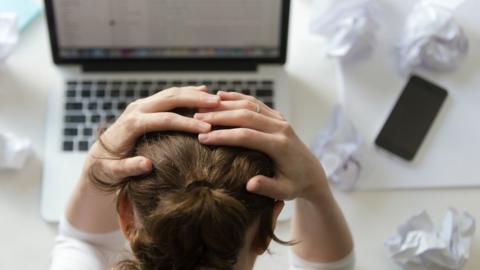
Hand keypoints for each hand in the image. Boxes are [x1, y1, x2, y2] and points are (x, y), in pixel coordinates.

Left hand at [85, 86, 219, 181]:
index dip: (186, 123)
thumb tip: (146, 165)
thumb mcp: (113, 172)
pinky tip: (203, 90)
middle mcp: (136, 109)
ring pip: (171, 93)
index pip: (164, 119)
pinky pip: (169, 95)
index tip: (207, 128)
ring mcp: (141, 105)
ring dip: (194, 94)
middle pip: (170, 99)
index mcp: (131, 124)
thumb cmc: (107, 167)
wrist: (97, 156)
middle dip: (195, 100)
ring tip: (216, 98)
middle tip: (217, 104)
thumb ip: (128, 168)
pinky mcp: (146, 105)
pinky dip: (187, 92)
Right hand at [194, 91, 327, 200]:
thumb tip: (250, 184)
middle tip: (195, 118)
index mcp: (280, 145)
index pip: (246, 136)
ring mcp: (279, 119)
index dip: (223, 136)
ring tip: (201, 107)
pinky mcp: (276, 116)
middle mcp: (280, 128)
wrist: (311, 172)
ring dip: (224, 104)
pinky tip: (219, 96)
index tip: (203, 138)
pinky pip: (254, 102)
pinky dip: (237, 97)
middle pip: (245, 115)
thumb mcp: (284, 192)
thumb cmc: (295, 185)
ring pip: (249, 105)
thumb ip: (268, 188)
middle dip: (219, 116)